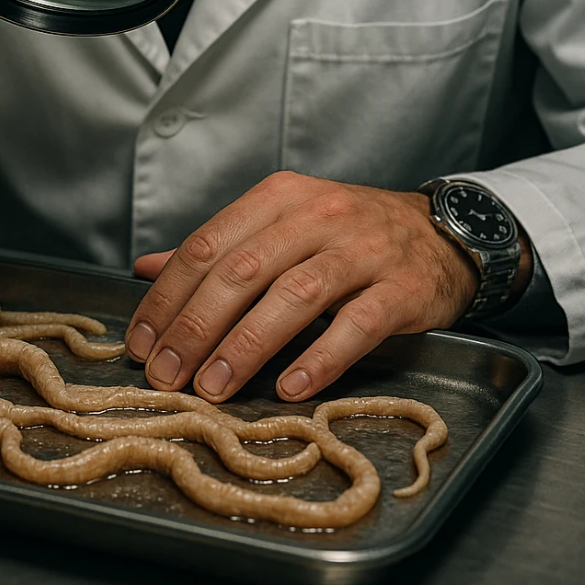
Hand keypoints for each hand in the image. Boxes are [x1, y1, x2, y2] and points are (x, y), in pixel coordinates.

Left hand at [126, 170, 519, 403]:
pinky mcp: (402, 288)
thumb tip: (146, 270)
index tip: (141, 342)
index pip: (208, 244)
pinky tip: (292, 387)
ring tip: (214, 386)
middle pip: (243, 270)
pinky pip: (357, 323)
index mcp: (279, 198)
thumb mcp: (282, 226)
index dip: (168, 296)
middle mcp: (318, 216)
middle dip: (196, 326)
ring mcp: (362, 250)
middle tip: (167, 375)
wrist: (442, 233)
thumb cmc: (350, 235)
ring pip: (294, 295)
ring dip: (247, 345)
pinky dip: (322, 357)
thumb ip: (218, 249)